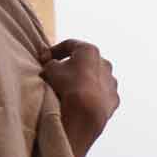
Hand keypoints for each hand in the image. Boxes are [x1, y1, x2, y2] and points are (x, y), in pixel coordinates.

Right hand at [42, 40, 118, 154]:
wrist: (86, 112)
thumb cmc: (68, 85)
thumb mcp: (50, 69)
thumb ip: (50, 63)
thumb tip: (51, 66)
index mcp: (90, 51)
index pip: (69, 45)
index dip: (53, 51)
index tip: (43, 59)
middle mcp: (105, 63)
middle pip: (84, 61)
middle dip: (70, 66)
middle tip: (56, 74)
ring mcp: (111, 81)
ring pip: (94, 78)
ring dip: (82, 81)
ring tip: (68, 90)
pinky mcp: (114, 98)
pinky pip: (99, 94)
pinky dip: (90, 96)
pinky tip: (80, 102)